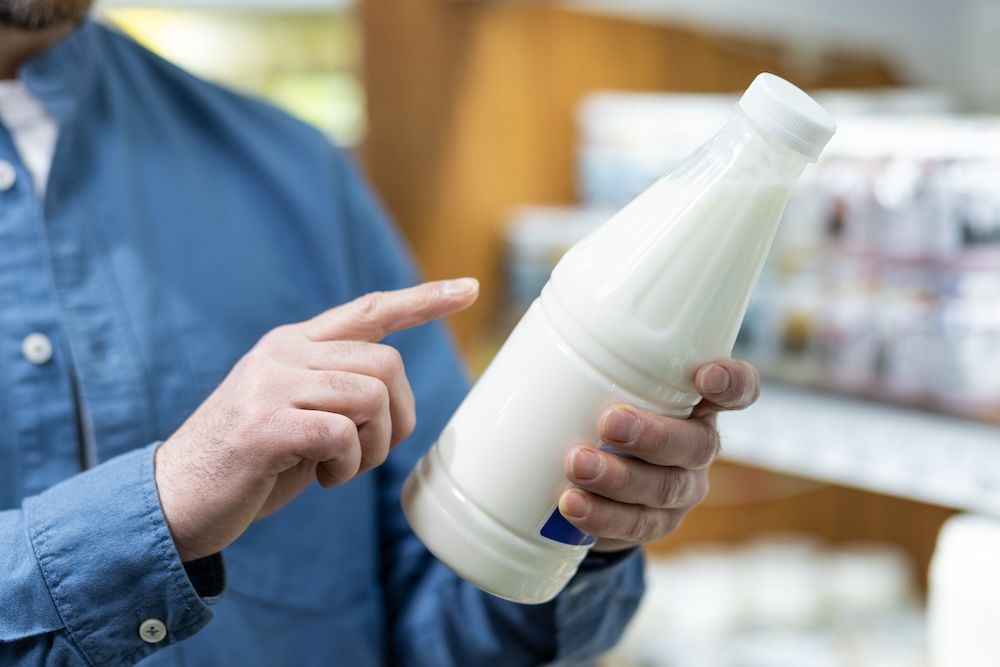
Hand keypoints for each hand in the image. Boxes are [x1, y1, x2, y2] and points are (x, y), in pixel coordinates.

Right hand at [154, 278, 478, 561]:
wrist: (177, 499)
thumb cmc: (250, 461)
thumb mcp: (297, 410)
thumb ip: (337, 387)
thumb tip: (392, 392)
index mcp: (293, 344)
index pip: (369, 311)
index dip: (423, 301)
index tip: (469, 289)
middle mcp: (283, 352)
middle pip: (387, 364)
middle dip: (398, 419)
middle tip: (366, 454)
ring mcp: (270, 384)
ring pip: (371, 396)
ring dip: (373, 447)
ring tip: (341, 467)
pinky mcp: (263, 424)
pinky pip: (342, 434)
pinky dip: (347, 465)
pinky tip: (322, 478)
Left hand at [558, 359, 759, 551]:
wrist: (593, 477)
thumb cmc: (600, 410)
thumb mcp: (606, 383)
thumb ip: (595, 364)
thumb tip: (541, 339)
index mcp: (697, 402)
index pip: (739, 389)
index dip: (733, 383)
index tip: (706, 375)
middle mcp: (698, 445)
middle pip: (696, 444)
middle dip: (652, 435)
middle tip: (609, 422)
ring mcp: (682, 488)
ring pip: (664, 488)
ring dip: (619, 477)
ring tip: (576, 464)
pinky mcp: (656, 523)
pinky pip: (636, 524)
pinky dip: (602, 515)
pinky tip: (573, 505)